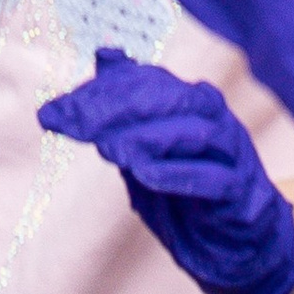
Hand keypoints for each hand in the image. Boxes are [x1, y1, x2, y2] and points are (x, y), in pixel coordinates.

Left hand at [38, 47, 293, 293]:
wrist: (233, 239)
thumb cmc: (185, 184)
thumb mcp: (145, 143)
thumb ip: (125, 105)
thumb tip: (106, 54)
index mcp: (187, 97)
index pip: (139, 81)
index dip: (93, 94)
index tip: (50, 114)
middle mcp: (213, 116)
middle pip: (166, 98)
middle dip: (113, 108)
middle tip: (73, 125)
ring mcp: (232, 151)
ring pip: (193, 133)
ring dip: (147, 138)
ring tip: (107, 150)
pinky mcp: (242, 191)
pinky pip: (213, 178)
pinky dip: (177, 174)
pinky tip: (143, 175)